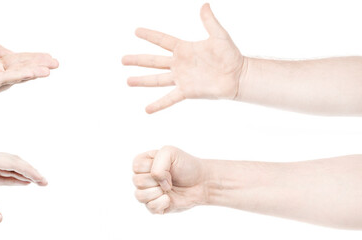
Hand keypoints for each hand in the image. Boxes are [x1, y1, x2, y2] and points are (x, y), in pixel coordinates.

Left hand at [0, 34, 58, 99]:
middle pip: (21, 71)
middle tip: (56, 64)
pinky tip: (29, 72)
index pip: (18, 61)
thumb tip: (11, 54)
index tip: (50, 58)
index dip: (34, 59)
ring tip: (47, 70)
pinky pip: (2, 81)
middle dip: (39, 67)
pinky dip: (17, 76)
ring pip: (15, 78)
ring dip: (31, 73)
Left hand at [0, 150, 47, 222]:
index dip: (29, 171)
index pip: (12, 162)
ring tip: (38, 182)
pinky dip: (13, 178)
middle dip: (30, 171)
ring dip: (23, 174)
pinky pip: (1, 174)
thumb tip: (0, 219)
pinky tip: (23, 182)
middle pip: (13, 162)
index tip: (41, 179)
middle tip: (45, 182)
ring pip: (8, 167)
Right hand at [122, 3, 245, 113]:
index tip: (136, 31)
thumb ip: (209, 21)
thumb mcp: (219, 35)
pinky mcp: (187, 91)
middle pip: (153, 61)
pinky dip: (158, 104)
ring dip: (142, 81)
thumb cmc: (231, 54)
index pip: (162, 40)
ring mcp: (181, 78)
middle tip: (123, 59)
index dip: (150, 35)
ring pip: (157, 79)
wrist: (238, 76)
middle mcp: (179, 64)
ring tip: (128, 81)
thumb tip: (204, 5)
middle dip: (138, 60)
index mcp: (184, 49)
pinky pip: (169, 98)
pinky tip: (147, 110)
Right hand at [132, 146, 207, 213]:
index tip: (166, 166)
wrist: (201, 181)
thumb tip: (157, 183)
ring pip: (139, 196)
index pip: (136, 167)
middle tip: (169, 178)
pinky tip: (170, 199)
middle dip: (156, 180)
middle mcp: (144, 178)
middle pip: (137, 181)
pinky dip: (162, 203)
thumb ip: (158, 164)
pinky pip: (150, 207)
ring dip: (157, 192)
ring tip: (168, 189)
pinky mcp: (155, 206)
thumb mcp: (170, 153)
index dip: (151, 167)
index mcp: (144, 163)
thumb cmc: (186, 165)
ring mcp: (148, 193)